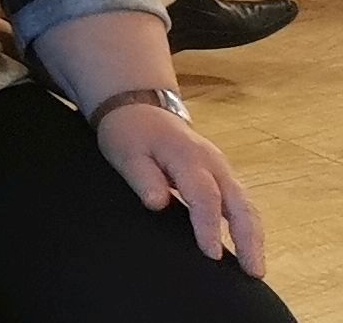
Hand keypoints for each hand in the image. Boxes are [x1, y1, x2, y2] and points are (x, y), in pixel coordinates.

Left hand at [97, 102, 265, 275]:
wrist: (140, 108)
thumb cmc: (130, 133)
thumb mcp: (125, 153)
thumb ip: (143, 178)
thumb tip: (157, 204)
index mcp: (188, 157)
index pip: (205, 197)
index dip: (209, 227)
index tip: (212, 255)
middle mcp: (213, 164)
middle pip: (240, 203)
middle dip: (249, 239)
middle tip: (254, 272)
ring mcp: (221, 169)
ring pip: (246, 205)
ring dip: (254, 236)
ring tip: (255, 269)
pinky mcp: (222, 176)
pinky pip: (240, 203)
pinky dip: (247, 226)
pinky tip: (248, 248)